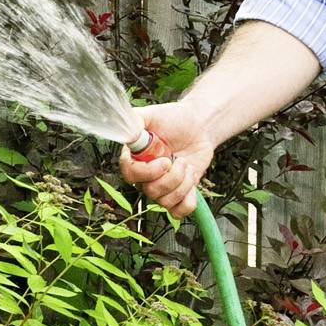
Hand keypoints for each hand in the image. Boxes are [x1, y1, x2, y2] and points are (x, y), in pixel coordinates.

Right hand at [118, 102, 214, 218]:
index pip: (130, 175)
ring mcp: (161, 188)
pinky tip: (190, 180)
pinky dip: (188, 199)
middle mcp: (145, 176)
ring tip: (186, 165)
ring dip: (183, 183)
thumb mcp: (153, 114)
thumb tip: (127, 131)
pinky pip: (179, 211)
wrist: (198, 127)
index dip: (148, 173)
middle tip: (179, 159)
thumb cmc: (174, 119)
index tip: (165, 161)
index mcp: (135, 158)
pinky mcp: (177, 195)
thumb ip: (136, 121)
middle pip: (150, 192)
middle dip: (172, 177)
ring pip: (165, 202)